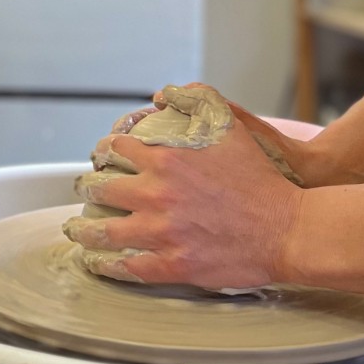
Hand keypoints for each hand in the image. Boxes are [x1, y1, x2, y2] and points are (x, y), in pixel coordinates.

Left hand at [65, 87, 305, 288]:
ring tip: (76, 229)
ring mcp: (163, 233)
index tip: (100, 157)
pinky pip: (128, 267)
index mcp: (166, 160)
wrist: (287, 227)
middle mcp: (157, 195)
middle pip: (102, 190)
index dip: (103, 151)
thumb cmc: (260, 176)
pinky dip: (107, 265)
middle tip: (83, 189)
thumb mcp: (230, 124)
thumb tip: (162, 96)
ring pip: (106, 232)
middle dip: (87, 187)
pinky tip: (99, 263)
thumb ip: (195, 102)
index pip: (117, 150)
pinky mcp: (174, 265)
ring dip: (85, 229)